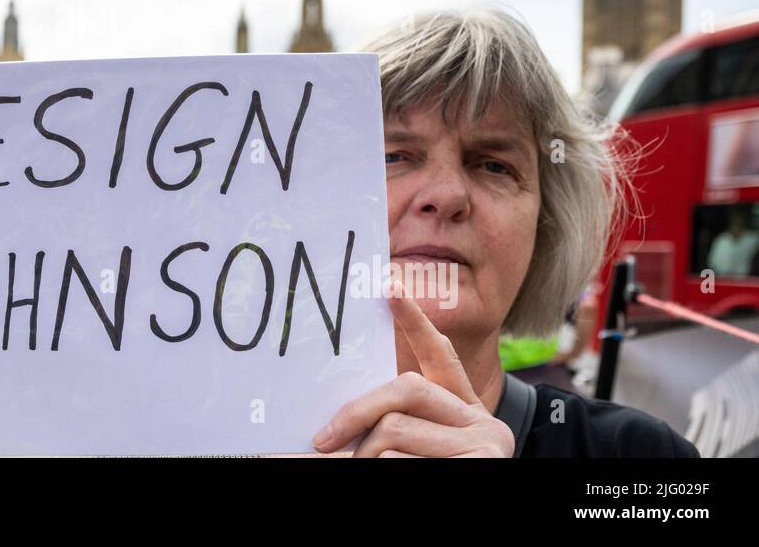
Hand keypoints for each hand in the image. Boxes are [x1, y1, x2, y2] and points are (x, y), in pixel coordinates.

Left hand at [312, 279, 514, 457]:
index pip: (441, 356)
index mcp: (463, 410)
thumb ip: (392, 424)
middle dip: (355, 414)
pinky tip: (380, 472)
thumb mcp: (416, 451)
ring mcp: (486, 445)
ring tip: (361, 467)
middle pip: (405, 390)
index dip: (416, 322)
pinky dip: (383, 470)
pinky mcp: (483, 466)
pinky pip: (402, 461)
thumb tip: (332, 426)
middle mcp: (481, 420)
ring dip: (364, 458)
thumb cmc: (437, 473)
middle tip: (319, 442)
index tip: (389, 288)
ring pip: (396, 433)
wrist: (489, 520)